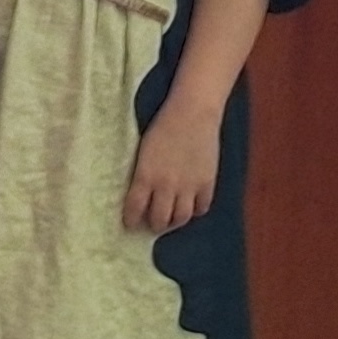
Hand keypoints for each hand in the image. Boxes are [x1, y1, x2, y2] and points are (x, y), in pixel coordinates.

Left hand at [125, 98, 222, 233]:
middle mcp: (166, 186)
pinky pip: (201, 208)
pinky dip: (195, 211)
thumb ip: (142, 173)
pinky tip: (191, 206)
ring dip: (174, 222)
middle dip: (154, 225)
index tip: (130, 224)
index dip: (131, 220)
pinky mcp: (207, 183)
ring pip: (181, 218)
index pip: (135, 208)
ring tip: (170, 220)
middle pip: (159, 219)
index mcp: (145, 175)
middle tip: (151, 224)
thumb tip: (141, 192)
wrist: (192, 113)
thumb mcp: (143, 151)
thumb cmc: (162, 125)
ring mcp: (189, 186)